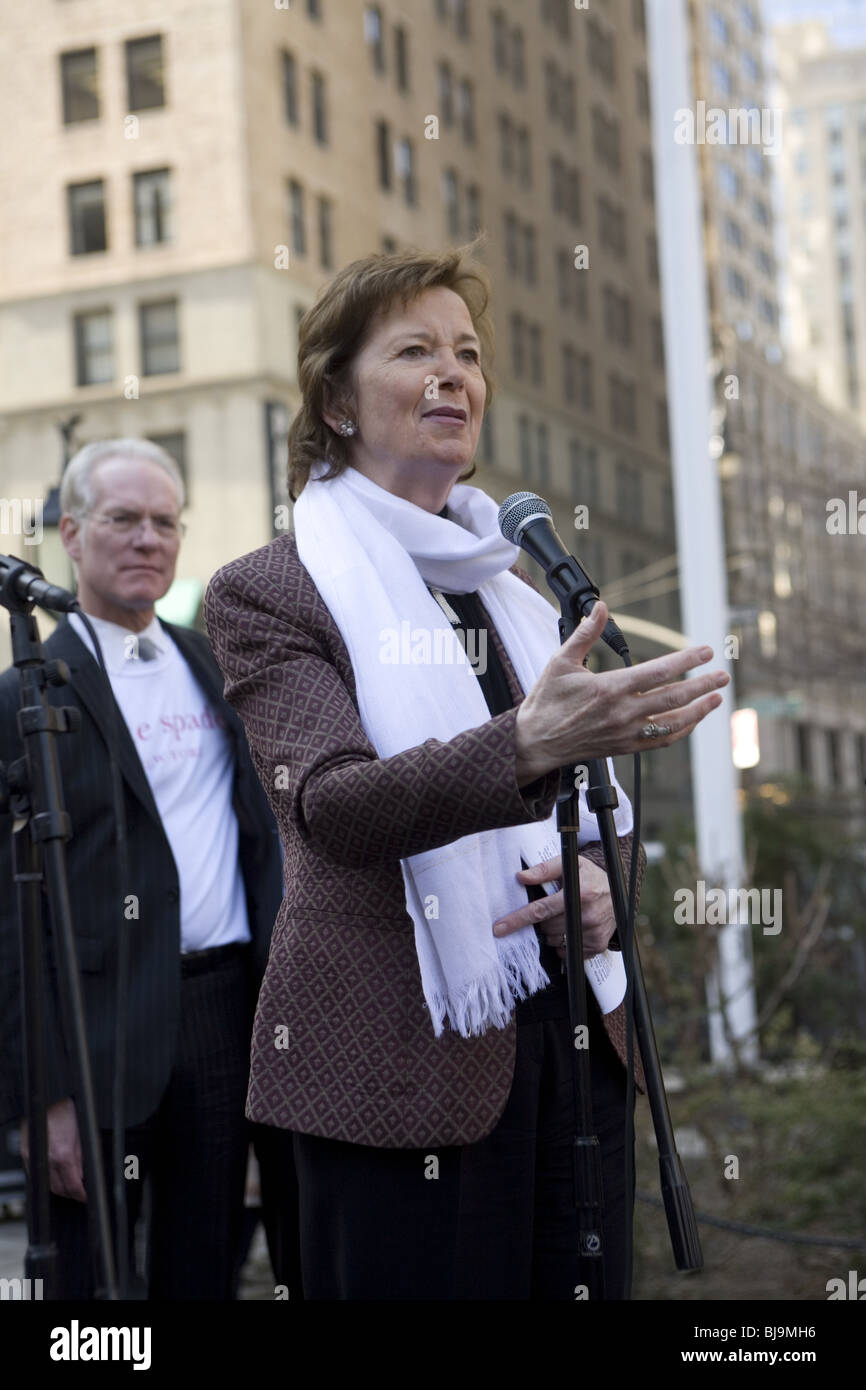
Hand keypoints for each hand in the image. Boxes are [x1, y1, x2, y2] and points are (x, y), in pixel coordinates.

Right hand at [19, 1097, 85, 1201]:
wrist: (47, 1097)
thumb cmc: (66, 1109)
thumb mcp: (81, 1134)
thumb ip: (81, 1158)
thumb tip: (82, 1175)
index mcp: (62, 1153)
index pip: (72, 1185)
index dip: (80, 1194)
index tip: (85, 1195)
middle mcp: (46, 1157)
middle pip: (57, 1189)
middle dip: (69, 1194)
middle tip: (78, 1192)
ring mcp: (32, 1156)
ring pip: (44, 1184)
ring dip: (57, 1188)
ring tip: (68, 1184)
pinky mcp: (25, 1152)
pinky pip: (35, 1173)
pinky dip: (45, 1178)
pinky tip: (54, 1174)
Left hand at [492, 854, 616, 960]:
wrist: (618, 891)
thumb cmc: (590, 876)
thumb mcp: (570, 864)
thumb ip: (544, 869)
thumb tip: (521, 877)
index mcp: (578, 894)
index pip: (540, 910)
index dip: (518, 919)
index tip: (500, 928)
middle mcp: (587, 916)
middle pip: (546, 928)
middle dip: (542, 921)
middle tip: (552, 909)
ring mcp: (593, 933)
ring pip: (555, 941)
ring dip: (553, 932)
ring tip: (564, 916)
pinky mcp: (598, 945)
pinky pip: (568, 951)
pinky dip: (564, 943)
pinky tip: (572, 928)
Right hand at [514, 601, 728, 784]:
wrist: (535, 742)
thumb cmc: (546, 701)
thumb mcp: (560, 662)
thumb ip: (585, 634)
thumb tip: (600, 607)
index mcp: (609, 689)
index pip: (658, 672)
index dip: (686, 660)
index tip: (705, 651)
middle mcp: (622, 713)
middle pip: (674, 698)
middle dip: (702, 684)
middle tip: (723, 674)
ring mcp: (626, 733)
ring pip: (673, 722)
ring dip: (699, 709)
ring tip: (716, 697)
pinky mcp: (625, 747)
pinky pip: (661, 741)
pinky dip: (682, 730)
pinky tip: (692, 720)